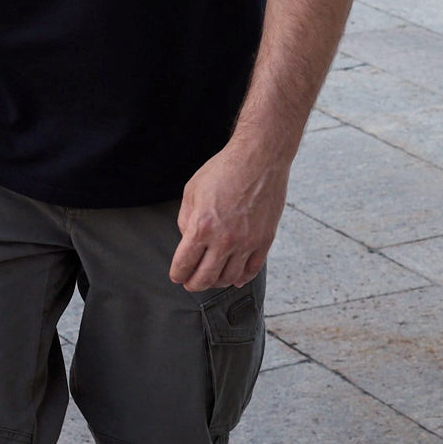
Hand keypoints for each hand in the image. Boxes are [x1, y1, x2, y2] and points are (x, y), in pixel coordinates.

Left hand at [169, 140, 289, 291]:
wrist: (259, 159)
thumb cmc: (223, 170)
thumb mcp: (192, 191)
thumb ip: (185, 220)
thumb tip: (187, 240)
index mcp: (201, 227)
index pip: (184, 264)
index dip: (178, 274)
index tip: (177, 276)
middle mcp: (224, 239)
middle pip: (206, 278)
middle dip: (194, 285)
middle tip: (191, 283)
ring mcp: (247, 242)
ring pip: (229, 278)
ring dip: (217, 282)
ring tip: (212, 278)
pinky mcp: (265, 240)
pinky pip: (252, 269)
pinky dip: (241, 278)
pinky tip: (235, 278)